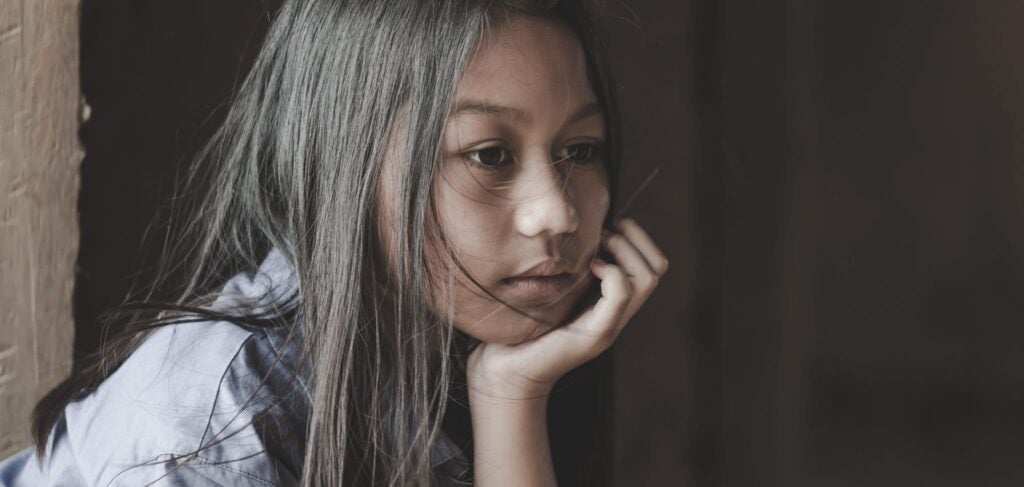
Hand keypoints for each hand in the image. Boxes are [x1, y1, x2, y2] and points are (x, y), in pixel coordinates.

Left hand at [467, 217, 668, 402]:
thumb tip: (567, 232)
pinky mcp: (596, 334)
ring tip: (596, 252)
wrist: (507, 372)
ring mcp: (610, 326)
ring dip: (624, 251)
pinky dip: (609, 271)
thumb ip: (563, 270)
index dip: (636, 238)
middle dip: (634, 239)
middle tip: (602, 236)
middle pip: (657, 268)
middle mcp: (616, 315)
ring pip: (647, 279)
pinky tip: (587, 269)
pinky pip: (621, 293)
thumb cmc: (519, 328)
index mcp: (608, 304)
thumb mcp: (547, 291)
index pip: (652, 264)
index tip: (604, 230)